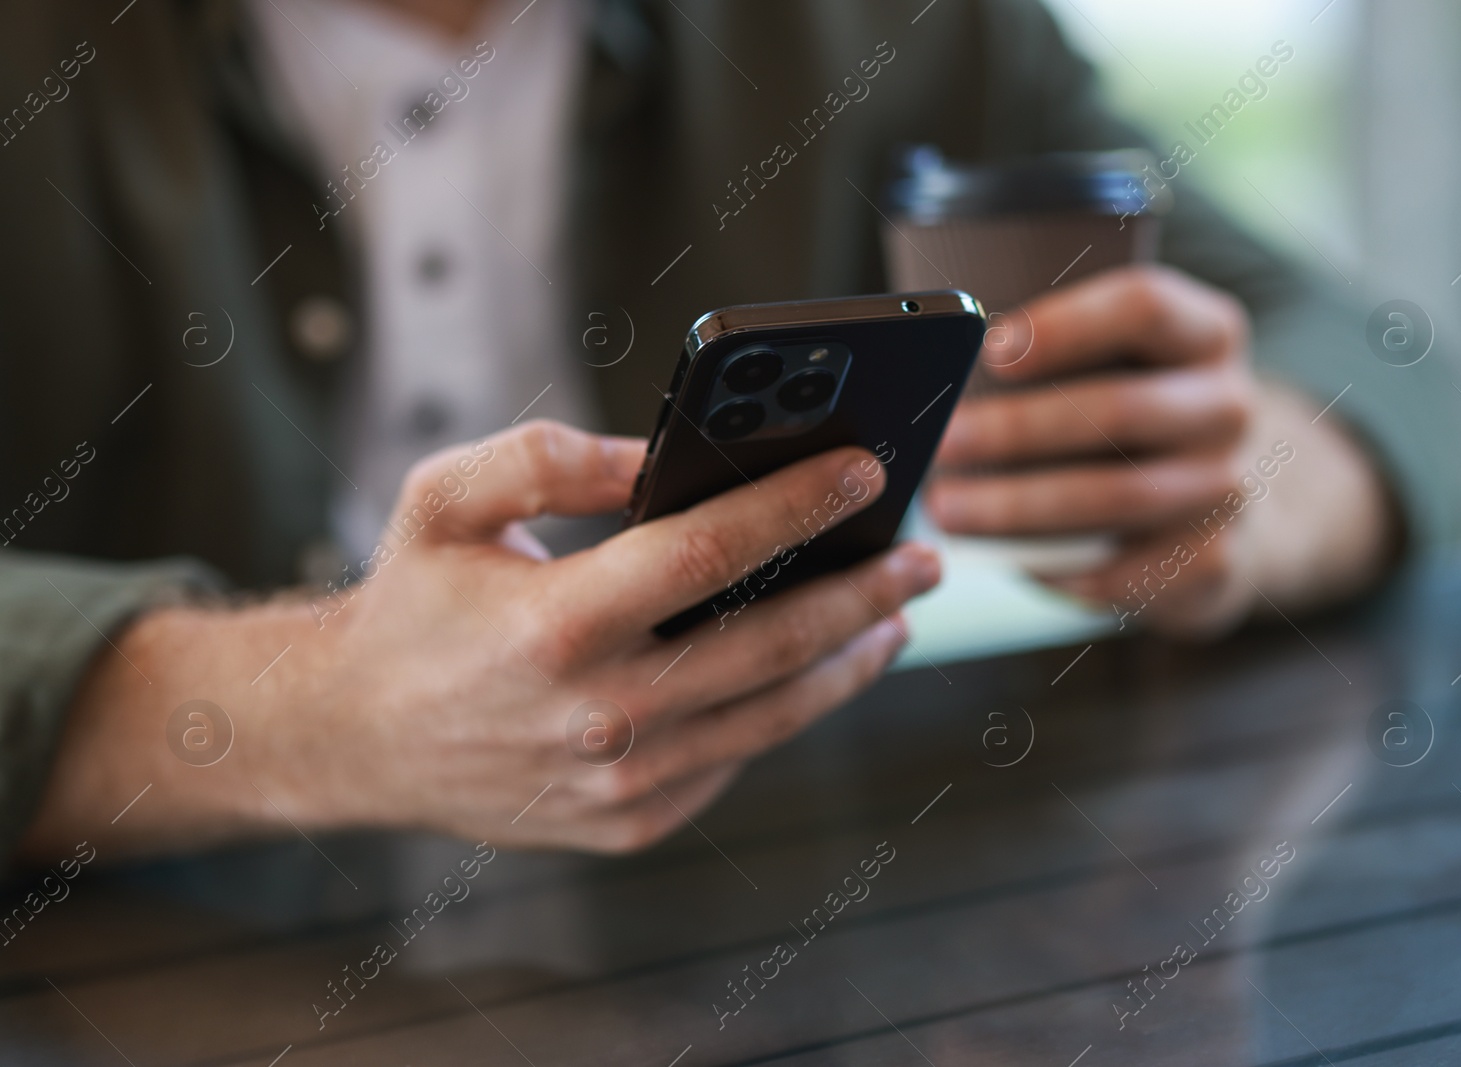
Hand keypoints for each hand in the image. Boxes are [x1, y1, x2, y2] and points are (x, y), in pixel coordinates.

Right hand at [23, 421, 938, 856]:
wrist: (359, 737)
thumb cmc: (411, 605)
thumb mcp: (444, 501)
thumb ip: (547, 459)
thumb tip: (661, 456)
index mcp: (555, 625)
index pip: (709, 553)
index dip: (797, 506)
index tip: (866, 470)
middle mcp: (599, 715)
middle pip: (772, 644)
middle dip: (863, 592)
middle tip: (922, 554)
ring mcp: (621, 784)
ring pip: (772, 715)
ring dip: (849, 662)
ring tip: (894, 614)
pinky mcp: (631, 825)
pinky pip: (734, 761)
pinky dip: (783, 711)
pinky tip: (812, 670)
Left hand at [926, 266, 1395, 636]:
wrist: (1208, 504)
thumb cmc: (1124, 415)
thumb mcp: (1112, 364)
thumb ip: (1051, 355)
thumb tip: (941, 368)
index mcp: (1206, 333)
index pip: (1145, 307)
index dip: (1067, 326)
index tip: (992, 349)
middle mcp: (1229, 406)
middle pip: (1119, 410)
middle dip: (1020, 428)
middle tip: (944, 443)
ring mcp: (1228, 487)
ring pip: (1116, 497)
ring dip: (1019, 506)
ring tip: (946, 509)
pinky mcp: (1213, 560)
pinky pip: (1124, 570)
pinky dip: (1057, 568)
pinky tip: (1002, 559)